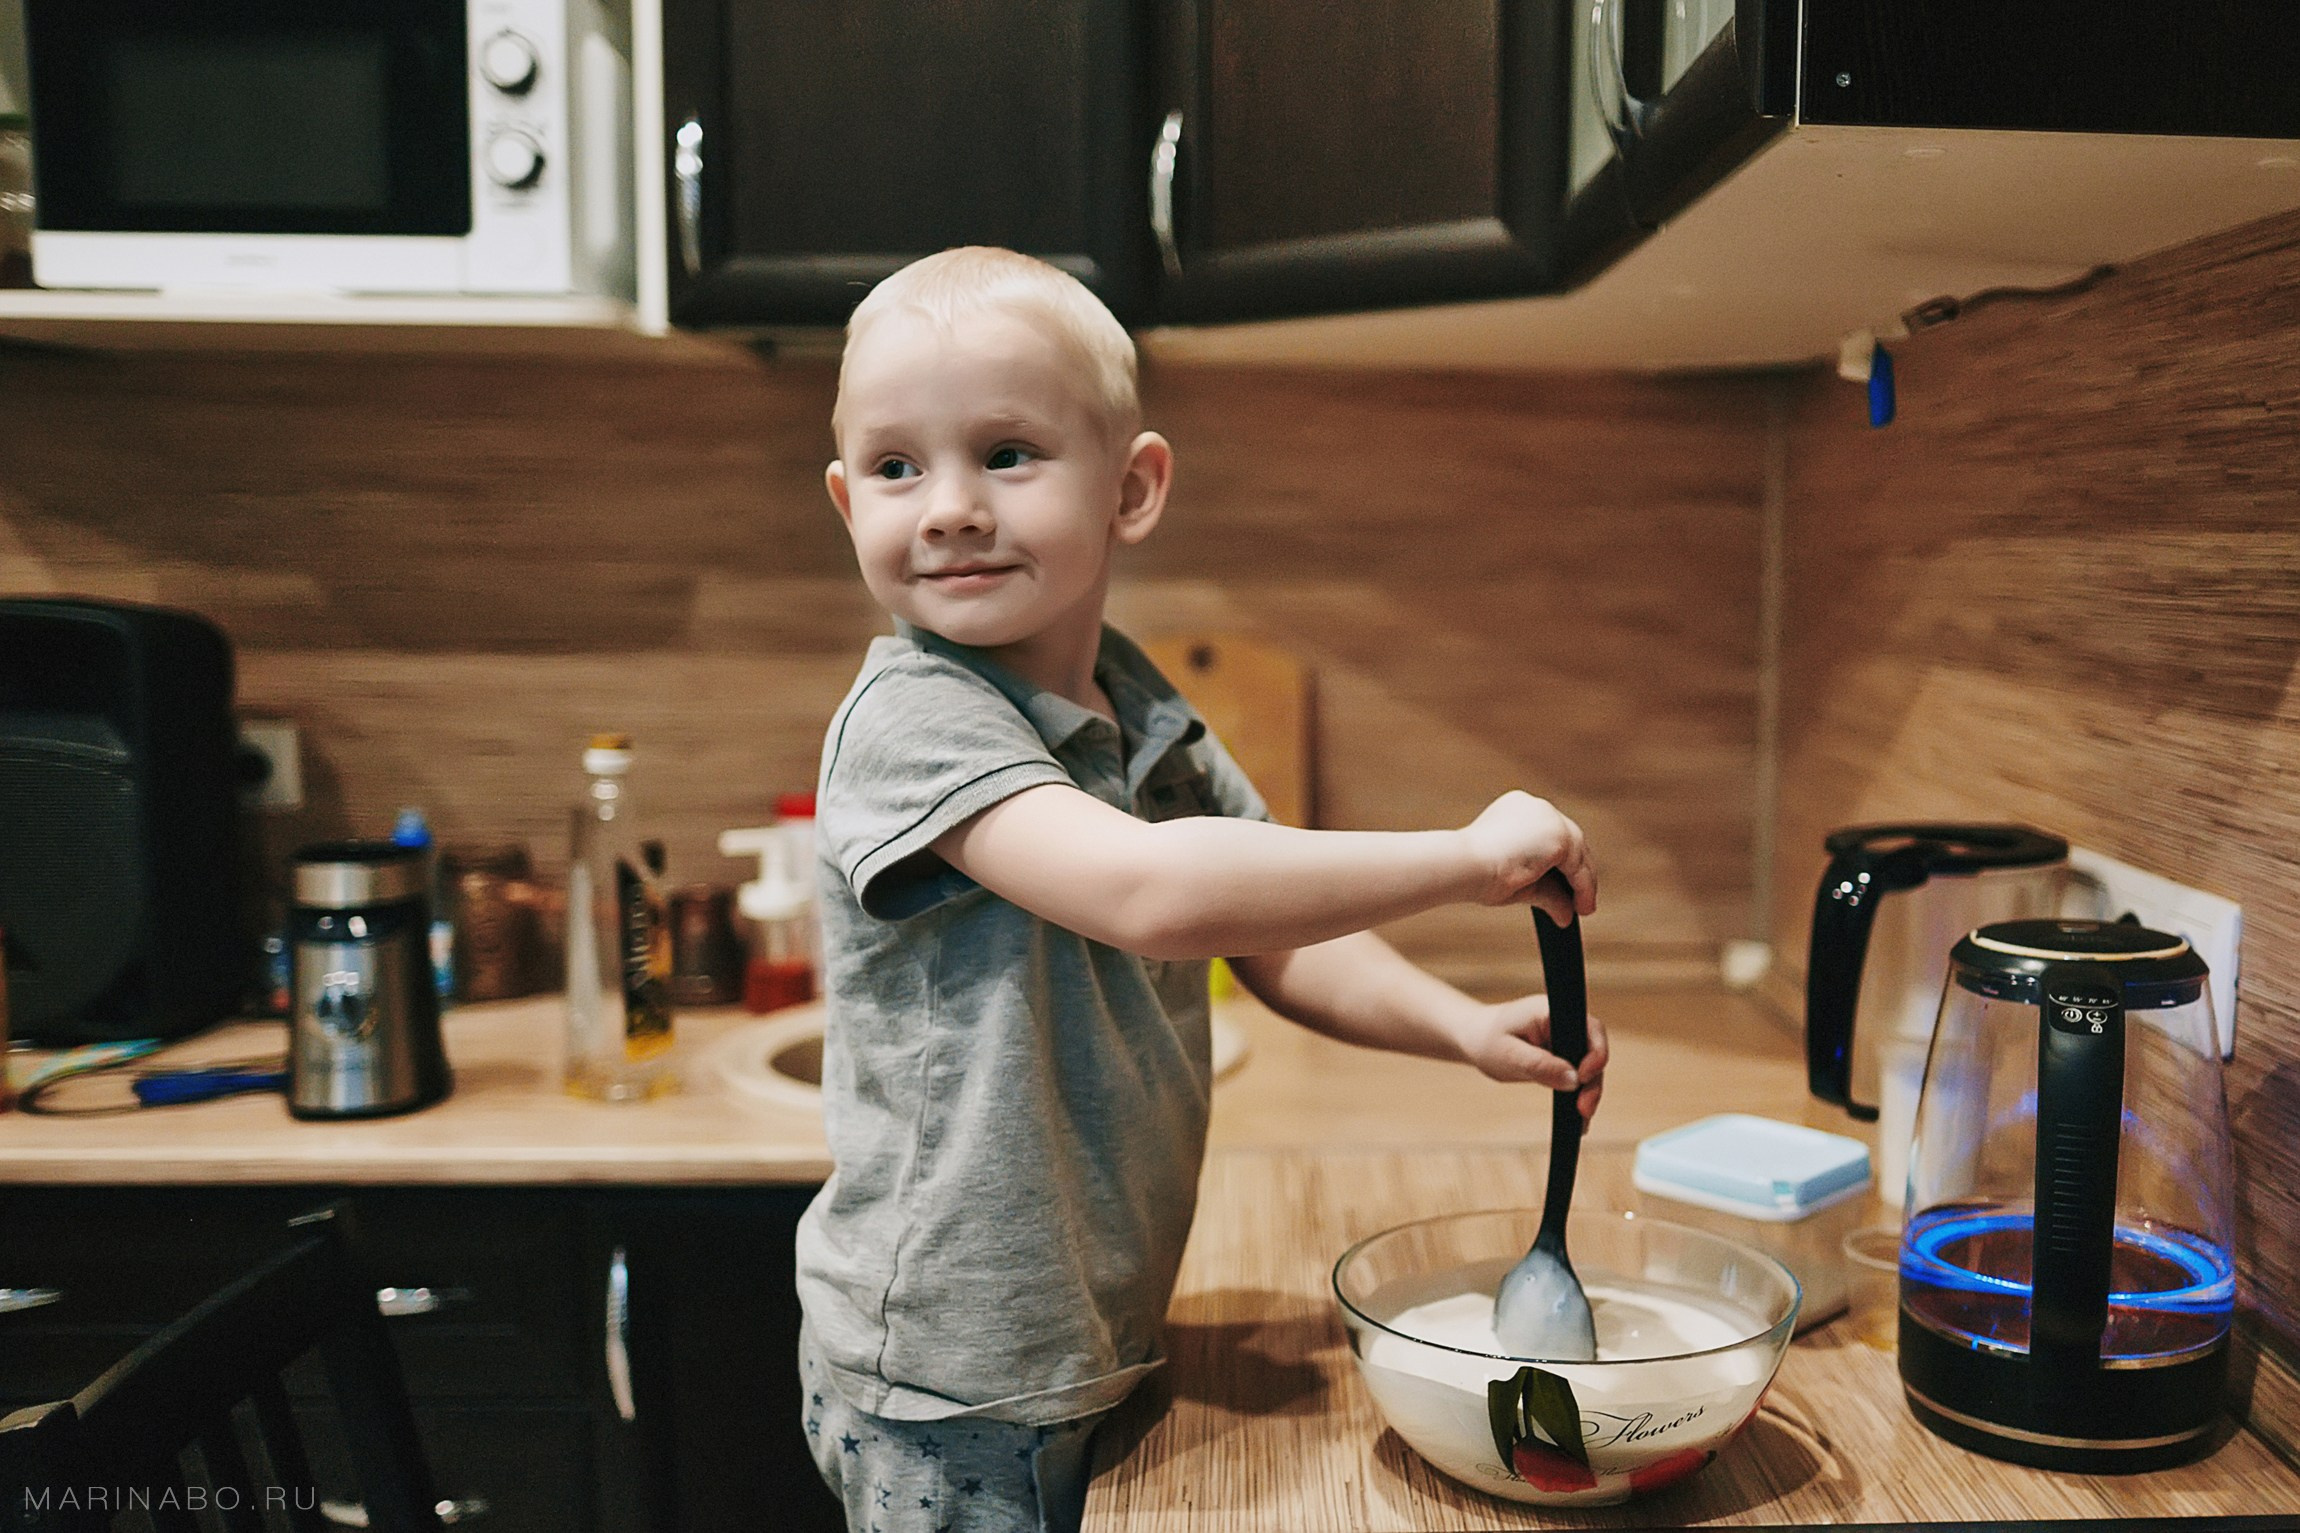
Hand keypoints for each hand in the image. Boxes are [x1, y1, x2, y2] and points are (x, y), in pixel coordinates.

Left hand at [1454, 994, 1608, 1122]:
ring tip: (1581, 1117)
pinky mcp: (1562, 1054)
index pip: (1591, 1029)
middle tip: (1584, 1109)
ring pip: (1590, 1065)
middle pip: (1595, 1050)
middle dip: (1594, 1081)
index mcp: (1552, 1012)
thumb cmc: (1487, 1041)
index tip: (1583, 1078)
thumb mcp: (1510, 1055)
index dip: (1596, 1054)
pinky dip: (1578, 1091)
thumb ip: (1541, 1065)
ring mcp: (1565, 1038)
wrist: (1475, 1041)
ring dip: (1588, 1090)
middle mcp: (1564, 1022)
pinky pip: (1578, 1072)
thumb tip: (1575, 1080)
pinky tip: (1576, 1114)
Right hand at [1460, 792, 1595, 924]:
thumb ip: (1545, 892)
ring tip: (1584, 909)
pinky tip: (1581, 908)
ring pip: (1578, 853)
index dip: (1561, 862)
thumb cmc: (1476, 874)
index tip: (1567, 886)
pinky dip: (1583, 888)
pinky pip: (1578, 866)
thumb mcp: (1517, 882)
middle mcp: (1535, 807)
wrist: (1464, 867)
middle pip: (1570, 841)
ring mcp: (1548, 818)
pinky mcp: (1558, 835)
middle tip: (1581, 901)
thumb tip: (1565, 913)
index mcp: (1517, 809)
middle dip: (1577, 873)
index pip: (1549, 835)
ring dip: (1584, 884)